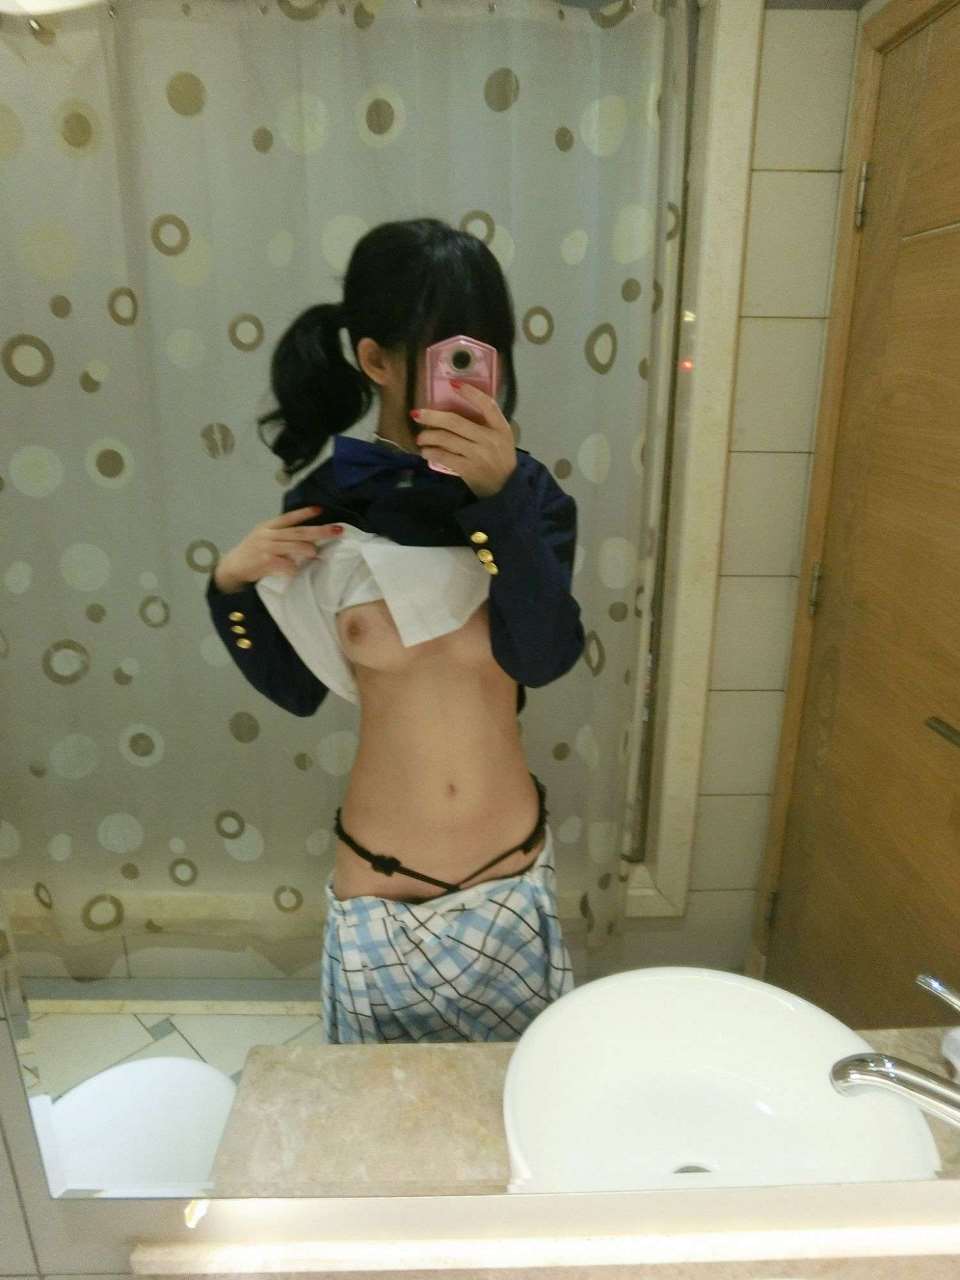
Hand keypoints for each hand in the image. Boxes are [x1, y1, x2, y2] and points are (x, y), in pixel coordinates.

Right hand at [213, 506, 343, 591]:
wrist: (231, 568)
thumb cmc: (251, 554)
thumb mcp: (263, 539)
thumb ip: (282, 537)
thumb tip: (307, 540)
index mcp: (268, 527)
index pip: (289, 517)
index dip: (305, 513)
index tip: (320, 509)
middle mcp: (268, 534)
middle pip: (298, 531)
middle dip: (320, 530)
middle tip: (337, 530)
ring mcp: (266, 547)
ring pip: (293, 545)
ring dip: (307, 549)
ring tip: (315, 552)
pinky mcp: (264, 561)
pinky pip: (285, 563)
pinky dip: (293, 567)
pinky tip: (295, 570)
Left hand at [412, 381, 516, 499]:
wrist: (506, 488)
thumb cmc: (500, 458)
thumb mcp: (502, 437)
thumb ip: (486, 423)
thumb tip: (456, 409)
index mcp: (500, 427)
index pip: (487, 405)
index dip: (470, 393)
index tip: (453, 384)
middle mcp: (489, 439)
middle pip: (456, 422)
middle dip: (432, 417)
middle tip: (416, 414)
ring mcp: (478, 455)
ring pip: (446, 439)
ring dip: (428, 437)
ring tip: (420, 438)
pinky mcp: (468, 469)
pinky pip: (444, 457)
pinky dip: (431, 452)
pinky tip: (425, 451)